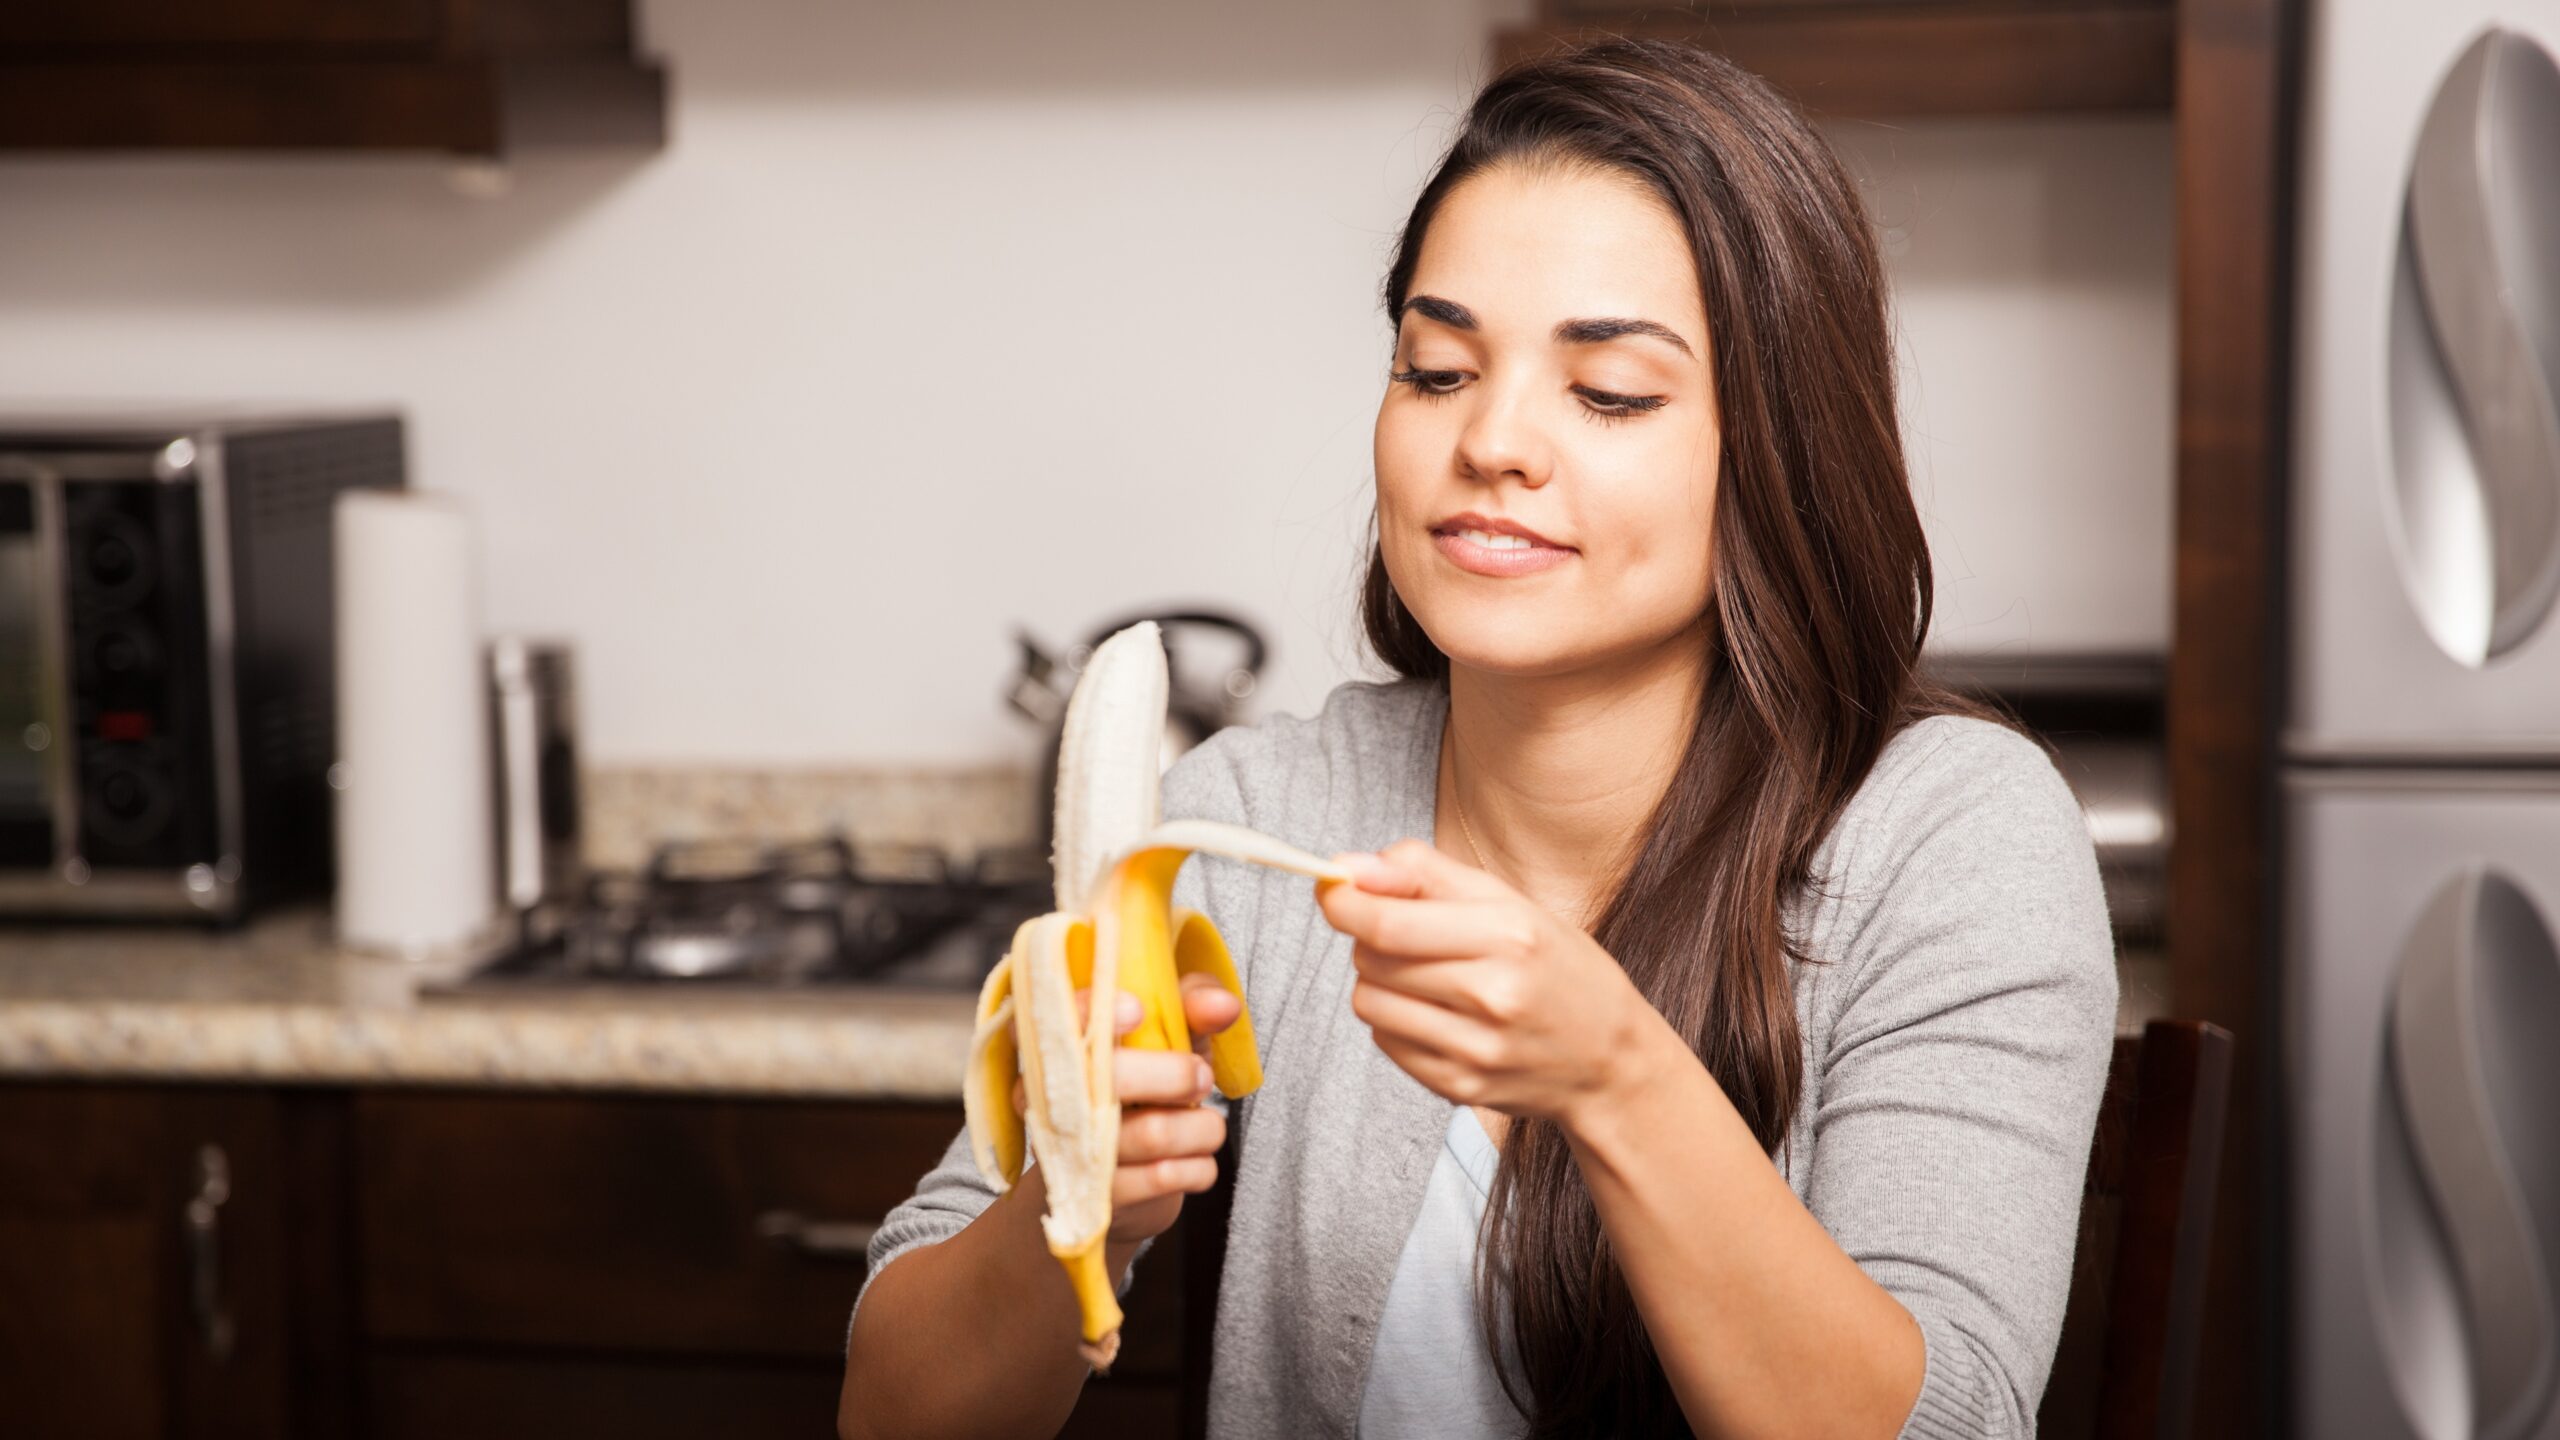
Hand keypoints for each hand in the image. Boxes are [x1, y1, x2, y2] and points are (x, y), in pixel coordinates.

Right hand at [1010, 972, 1238, 1245]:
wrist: (1120, 1184)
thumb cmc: (1145, 1090)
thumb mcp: (1168, 1036)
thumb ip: (1193, 1007)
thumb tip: (1223, 1006)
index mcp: (1059, 1045)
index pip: (1056, 1016)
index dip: (1090, 1008)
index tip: (1137, 1010)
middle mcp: (1052, 1097)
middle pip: (1113, 1078)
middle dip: (1176, 1075)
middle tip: (1202, 1078)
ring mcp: (1072, 1151)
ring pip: (1151, 1133)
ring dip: (1200, 1127)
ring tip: (1206, 1125)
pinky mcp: (1100, 1198)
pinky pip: (1166, 1177)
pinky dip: (1199, 1167)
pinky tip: (1193, 1159)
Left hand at [1316, 839, 1656, 1124]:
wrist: (1610, 1060)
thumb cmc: (1557, 968)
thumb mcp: (1509, 902)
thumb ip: (1425, 874)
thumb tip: (1345, 866)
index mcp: (1510, 936)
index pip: (1388, 922)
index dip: (1343, 902)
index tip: (1331, 888)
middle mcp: (1494, 996)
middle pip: (1371, 959)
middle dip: (1366, 935)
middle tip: (1399, 931)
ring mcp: (1476, 1049)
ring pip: (1368, 1002)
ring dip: (1377, 980)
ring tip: (1422, 975)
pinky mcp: (1459, 1087)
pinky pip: (1385, 1041)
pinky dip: (1395, 1020)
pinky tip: (1436, 1013)